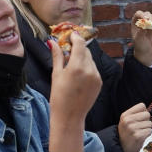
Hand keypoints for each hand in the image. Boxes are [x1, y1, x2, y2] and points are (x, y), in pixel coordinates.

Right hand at [48, 34, 101, 151]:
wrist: (69, 116)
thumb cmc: (59, 96)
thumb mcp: (56, 74)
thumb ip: (57, 56)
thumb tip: (52, 41)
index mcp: (77, 66)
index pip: (80, 43)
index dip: (75, 37)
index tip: (70, 35)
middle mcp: (89, 69)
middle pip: (86, 51)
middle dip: (77, 48)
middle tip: (67, 51)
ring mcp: (96, 76)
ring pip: (90, 59)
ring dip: (82, 58)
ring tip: (71, 66)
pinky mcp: (99, 82)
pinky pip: (94, 69)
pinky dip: (87, 67)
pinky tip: (78, 75)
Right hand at [117, 103, 151, 151]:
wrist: (122, 149)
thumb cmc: (126, 135)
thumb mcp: (125, 122)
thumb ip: (135, 114)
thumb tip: (146, 110)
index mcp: (125, 115)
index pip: (142, 106)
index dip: (143, 112)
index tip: (139, 118)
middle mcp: (128, 121)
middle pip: (147, 114)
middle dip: (146, 121)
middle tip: (139, 127)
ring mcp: (133, 128)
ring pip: (150, 123)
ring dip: (146, 129)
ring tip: (139, 132)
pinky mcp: (138, 136)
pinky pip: (150, 131)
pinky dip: (147, 134)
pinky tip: (140, 137)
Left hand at [131, 11, 151, 66]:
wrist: (147, 51)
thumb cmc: (140, 45)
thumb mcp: (138, 39)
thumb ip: (141, 30)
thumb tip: (146, 22)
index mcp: (136, 22)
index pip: (139, 13)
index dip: (142, 15)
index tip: (145, 20)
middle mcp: (143, 21)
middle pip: (147, 13)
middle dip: (150, 19)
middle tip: (150, 27)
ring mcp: (151, 22)